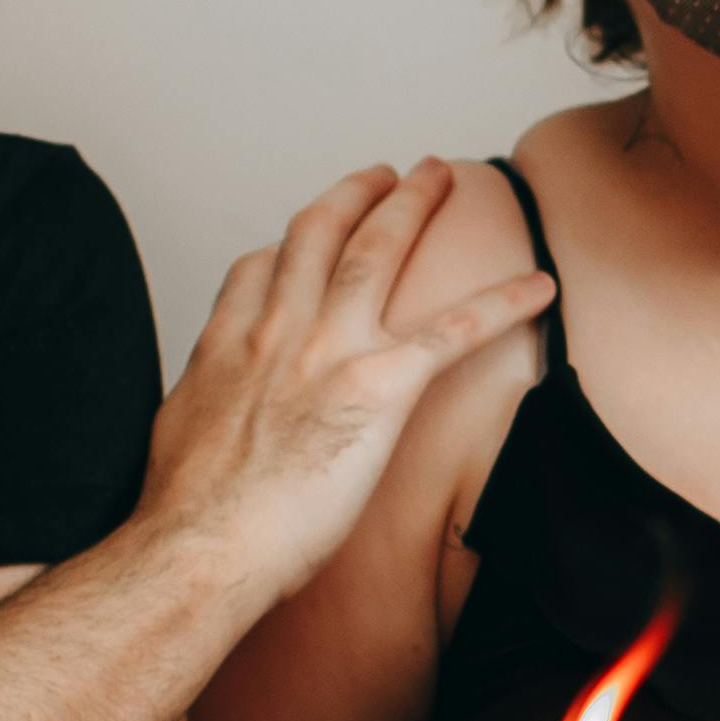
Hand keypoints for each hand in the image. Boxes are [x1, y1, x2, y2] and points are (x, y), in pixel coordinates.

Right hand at [137, 163, 550, 596]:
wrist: (199, 547)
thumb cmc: (187, 515)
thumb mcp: (179, 437)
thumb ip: (207, 407)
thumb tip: (213, 417)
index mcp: (228, 342)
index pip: (260, 266)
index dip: (291, 244)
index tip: (313, 234)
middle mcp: (278, 329)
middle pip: (321, 231)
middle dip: (359, 192)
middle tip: (388, 173)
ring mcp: (330, 350)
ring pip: (379, 250)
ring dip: (416, 203)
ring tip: (443, 176)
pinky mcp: (379, 387)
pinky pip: (455, 330)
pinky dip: (504, 301)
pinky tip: (540, 285)